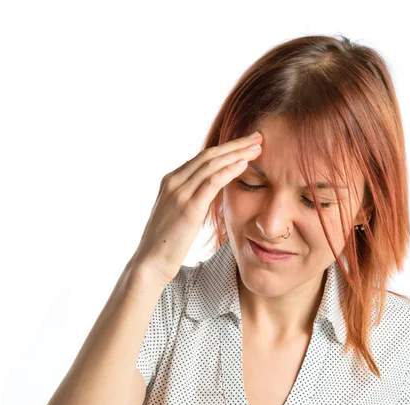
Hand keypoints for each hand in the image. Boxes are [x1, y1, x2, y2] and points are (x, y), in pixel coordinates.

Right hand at [131, 132, 262, 284]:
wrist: (151, 262)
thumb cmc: (167, 243)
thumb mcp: (178, 215)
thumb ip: (191, 199)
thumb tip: (208, 195)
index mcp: (172, 181)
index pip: (203, 158)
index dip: (227, 148)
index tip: (247, 143)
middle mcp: (174, 181)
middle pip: (210, 155)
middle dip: (236, 144)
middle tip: (257, 137)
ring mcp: (180, 192)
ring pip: (212, 164)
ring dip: (237, 153)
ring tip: (257, 148)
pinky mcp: (188, 207)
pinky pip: (212, 182)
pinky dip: (229, 170)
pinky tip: (245, 164)